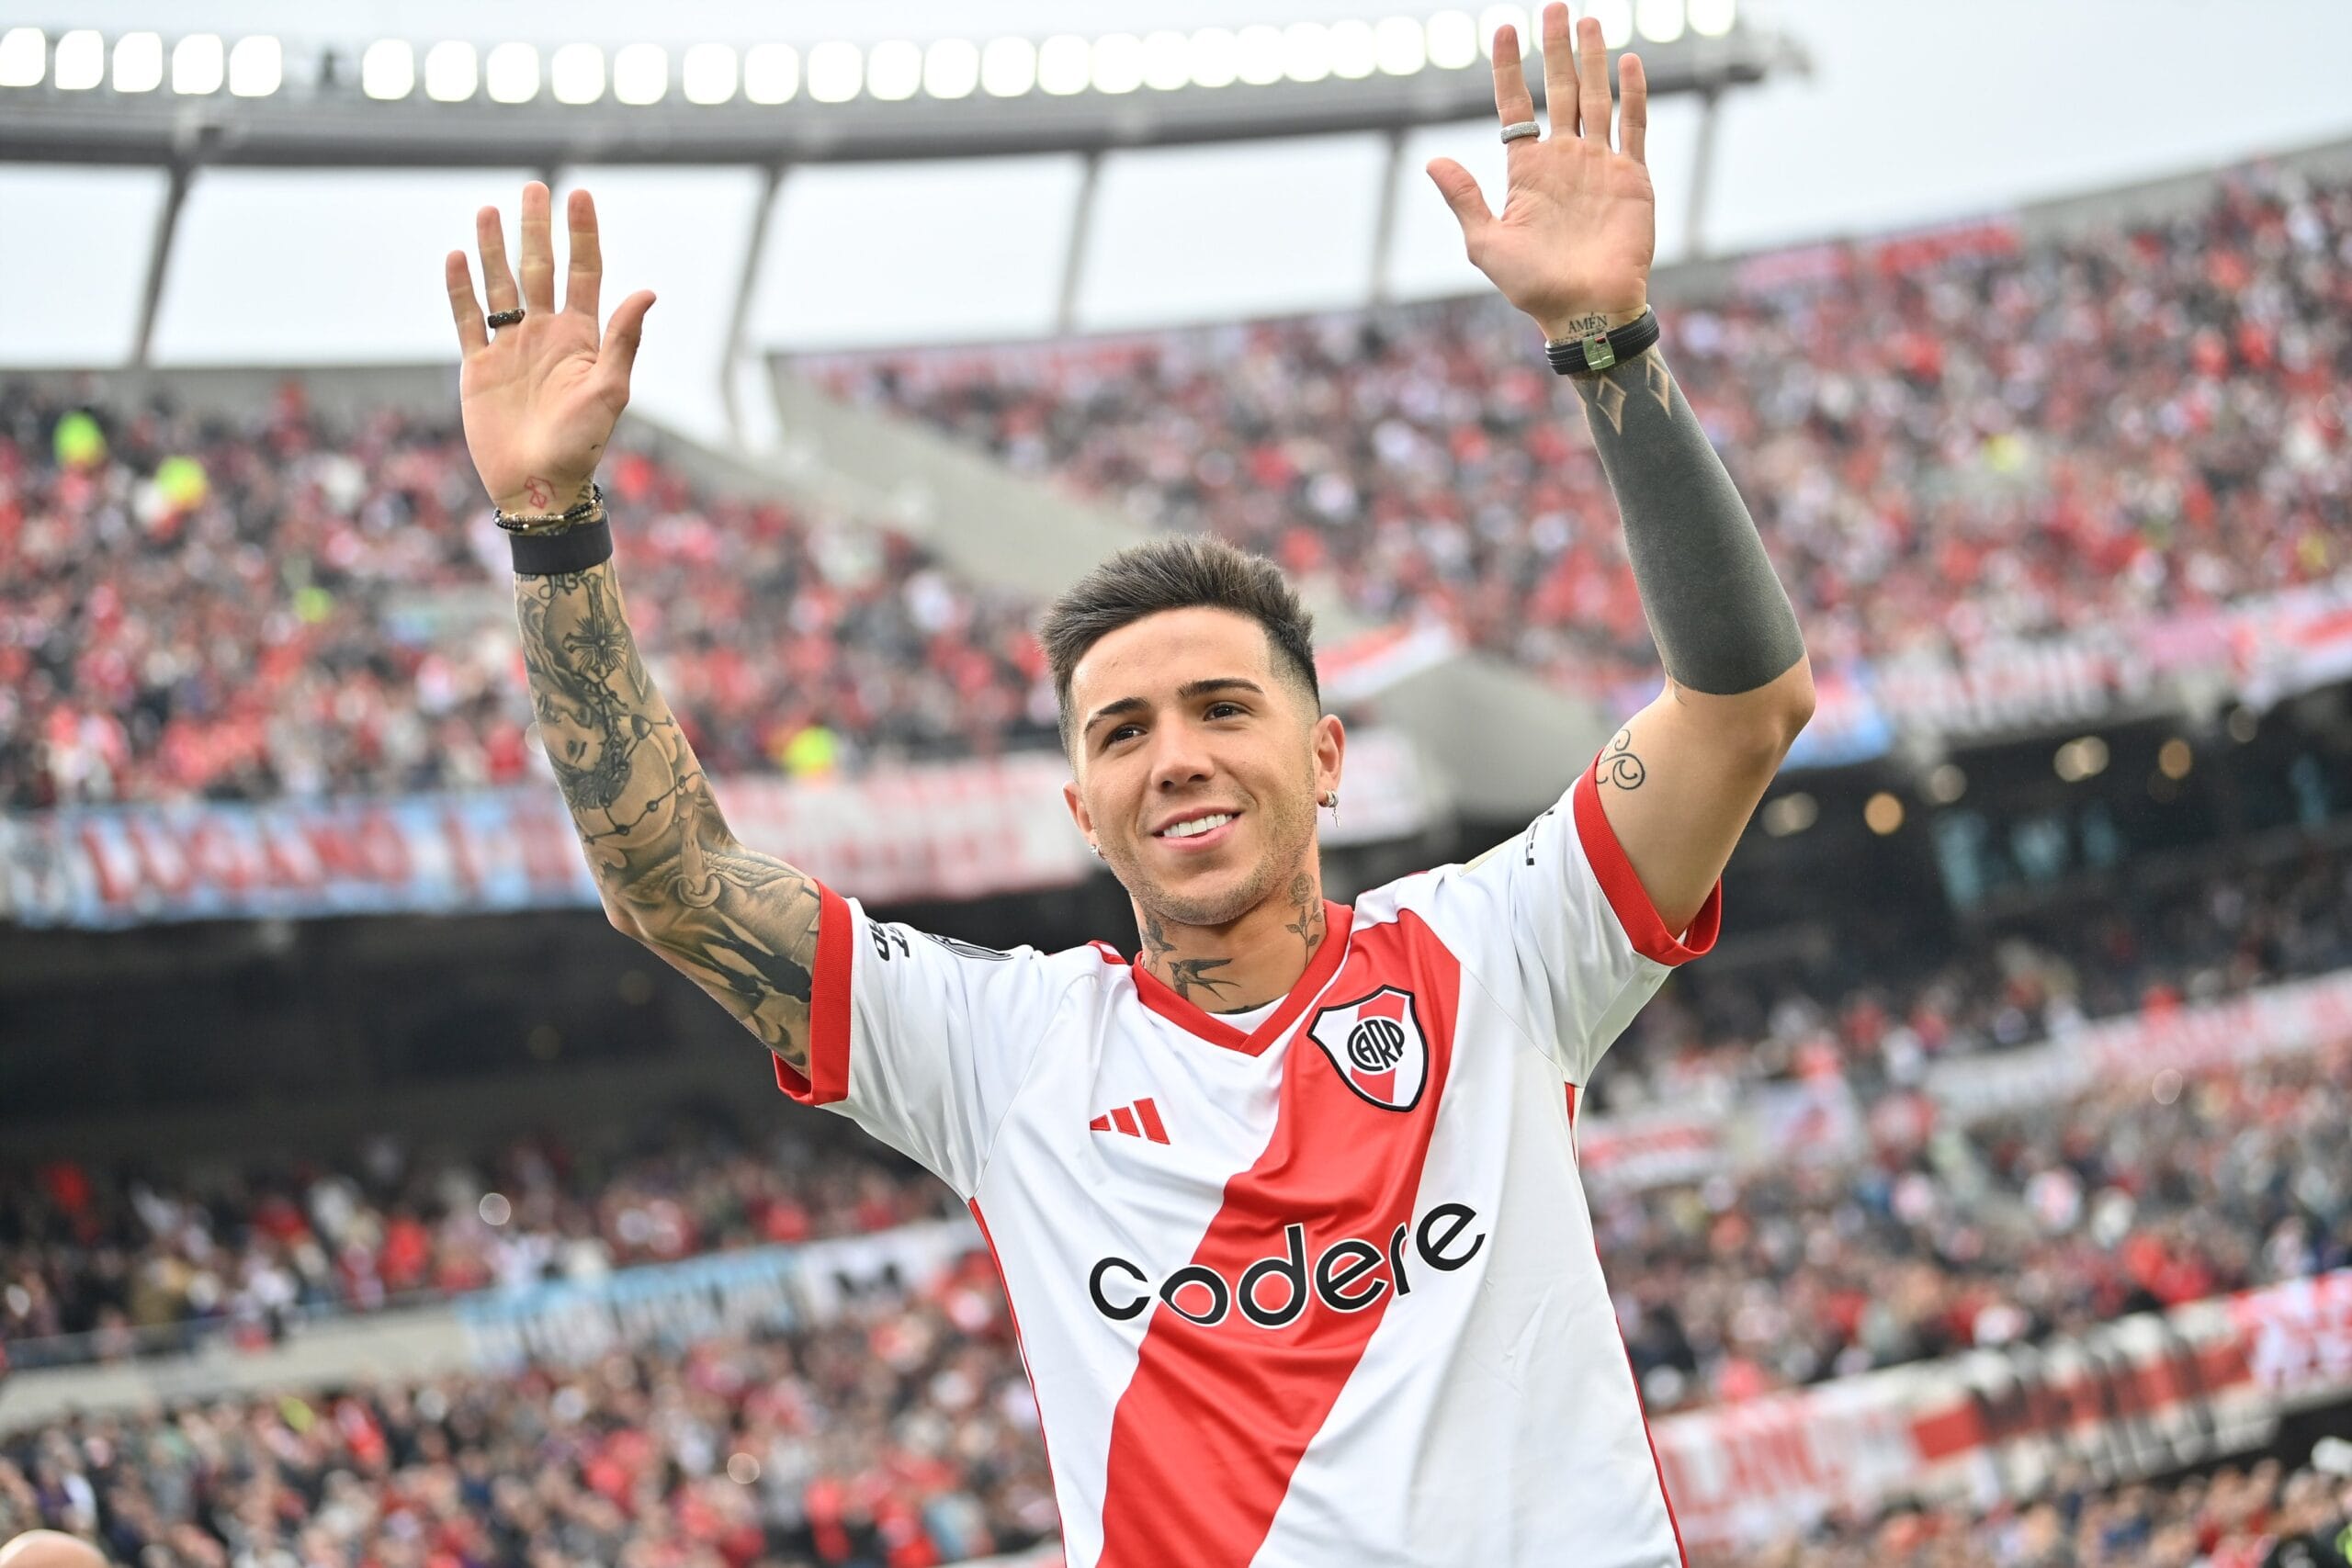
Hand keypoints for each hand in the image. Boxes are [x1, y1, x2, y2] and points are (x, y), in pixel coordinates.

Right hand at [444, 182, 654, 515]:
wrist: (538, 485)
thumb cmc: (582, 445)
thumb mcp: (610, 390)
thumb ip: (624, 339)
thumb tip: (647, 292)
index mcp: (582, 338)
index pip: (584, 273)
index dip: (582, 235)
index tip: (579, 195)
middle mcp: (546, 335)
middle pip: (540, 269)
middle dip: (536, 230)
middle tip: (533, 188)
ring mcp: (511, 348)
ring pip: (500, 287)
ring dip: (494, 249)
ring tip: (488, 210)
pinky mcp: (479, 367)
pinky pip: (467, 320)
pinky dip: (460, 290)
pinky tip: (456, 257)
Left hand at [1426, 5, 1652, 340]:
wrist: (1585, 311)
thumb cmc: (1532, 287)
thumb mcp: (1486, 243)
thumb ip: (1464, 199)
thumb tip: (1433, 160)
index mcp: (1527, 171)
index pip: (1516, 106)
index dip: (1509, 67)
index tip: (1503, 28)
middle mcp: (1563, 160)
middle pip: (1560, 90)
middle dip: (1556, 48)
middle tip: (1554, 5)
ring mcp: (1599, 165)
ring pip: (1596, 98)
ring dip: (1592, 60)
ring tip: (1588, 20)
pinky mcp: (1632, 178)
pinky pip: (1632, 128)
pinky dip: (1631, 95)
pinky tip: (1627, 62)